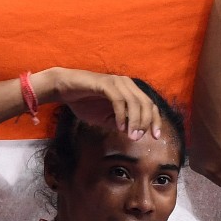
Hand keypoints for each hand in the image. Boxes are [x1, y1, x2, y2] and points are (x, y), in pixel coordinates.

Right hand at [34, 68, 163, 140]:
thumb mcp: (106, 118)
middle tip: (138, 138)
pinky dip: (121, 115)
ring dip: (135, 121)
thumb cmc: (85, 102)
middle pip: (146, 103)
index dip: (155, 121)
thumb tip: (134, 134)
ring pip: (134, 102)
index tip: (156, 137)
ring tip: (131, 136)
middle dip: (146, 123)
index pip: (149, 105)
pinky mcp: (105, 83)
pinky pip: (118, 100)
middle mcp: (126, 84)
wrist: (64, 89)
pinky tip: (119, 127)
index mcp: (130, 91)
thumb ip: (121, 124)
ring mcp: (116, 82)